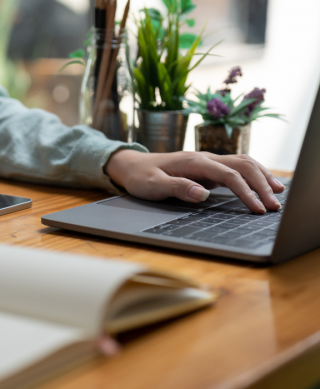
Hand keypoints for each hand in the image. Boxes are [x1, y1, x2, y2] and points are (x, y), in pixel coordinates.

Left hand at [105, 150, 284, 213]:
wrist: (132, 166)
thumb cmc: (142, 177)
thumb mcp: (154, 186)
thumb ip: (178, 188)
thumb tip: (202, 194)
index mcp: (194, 162)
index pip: (228, 174)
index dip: (245, 191)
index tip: (257, 208)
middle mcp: (204, 158)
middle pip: (242, 165)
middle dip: (261, 184)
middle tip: (275, 206)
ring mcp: (207, 162)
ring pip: (242, 163)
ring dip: (261, 177)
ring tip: (278, 193)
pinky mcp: (207, 169)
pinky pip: (235, 168)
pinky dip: (252, 175)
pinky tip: (262, 184)